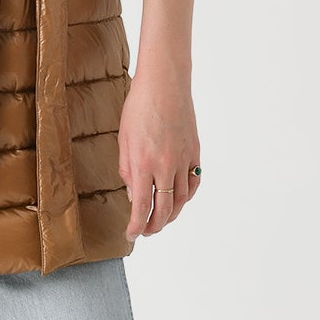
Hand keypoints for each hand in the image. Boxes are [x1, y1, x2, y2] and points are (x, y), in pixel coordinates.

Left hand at [118, 67, 201, 238]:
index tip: (131, 234)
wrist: (164, 84)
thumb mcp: (124, 141)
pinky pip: (194, 181)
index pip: (141, 206)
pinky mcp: (194, 151)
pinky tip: (179, 199)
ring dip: (172, 214)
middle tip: (147, 232)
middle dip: (155, 225)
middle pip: (165, 209)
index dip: (137, 226)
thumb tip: (133, 194)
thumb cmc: (139, 108)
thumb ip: (127, 170)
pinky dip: (187, 195)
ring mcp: (183, 159)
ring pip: (182, 198)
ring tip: (162, 219)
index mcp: (143, 164)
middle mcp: (165, 166)